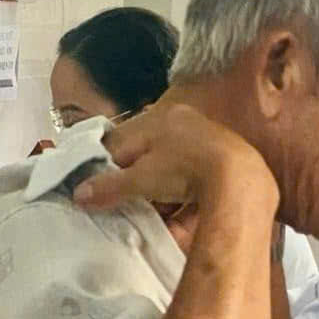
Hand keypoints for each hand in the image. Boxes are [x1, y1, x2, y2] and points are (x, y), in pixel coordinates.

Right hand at [74, 103, 276, 222]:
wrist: (240, 179)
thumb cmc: (185, 171)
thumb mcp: (141, 180)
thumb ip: (109, 185)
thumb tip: (78, 193)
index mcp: (158, 118)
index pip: (118, 141)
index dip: (104, 165)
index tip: (95, 187)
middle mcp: (181, 119)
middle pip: (144, 149)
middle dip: (131, 171)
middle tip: (120, 195)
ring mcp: (204, 134)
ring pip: (167, 158)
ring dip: (155, 178)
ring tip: (146, 200)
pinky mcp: (221, 153)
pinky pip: (188, 167)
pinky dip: (177, 181)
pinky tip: (175, 198)